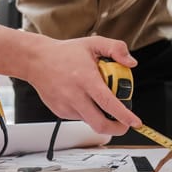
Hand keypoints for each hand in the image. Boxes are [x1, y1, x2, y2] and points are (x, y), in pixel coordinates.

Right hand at [26, 36, 141, 134]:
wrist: (36, 60)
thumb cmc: (65, 53)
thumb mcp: (94, 43)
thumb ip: (116, 48)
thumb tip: (131, 63)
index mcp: (86, 79)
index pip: (108, 103)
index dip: (124, 115)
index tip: (135, 122)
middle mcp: (75, 95)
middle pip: (99, 123)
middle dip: (116, 129)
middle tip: (125, 124)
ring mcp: (66, 106)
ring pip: (90, 121)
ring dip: (101, 117)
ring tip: (101, 101)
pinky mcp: (60, 111)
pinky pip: (80, 118)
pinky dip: (88, 112)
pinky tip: (85, 98)